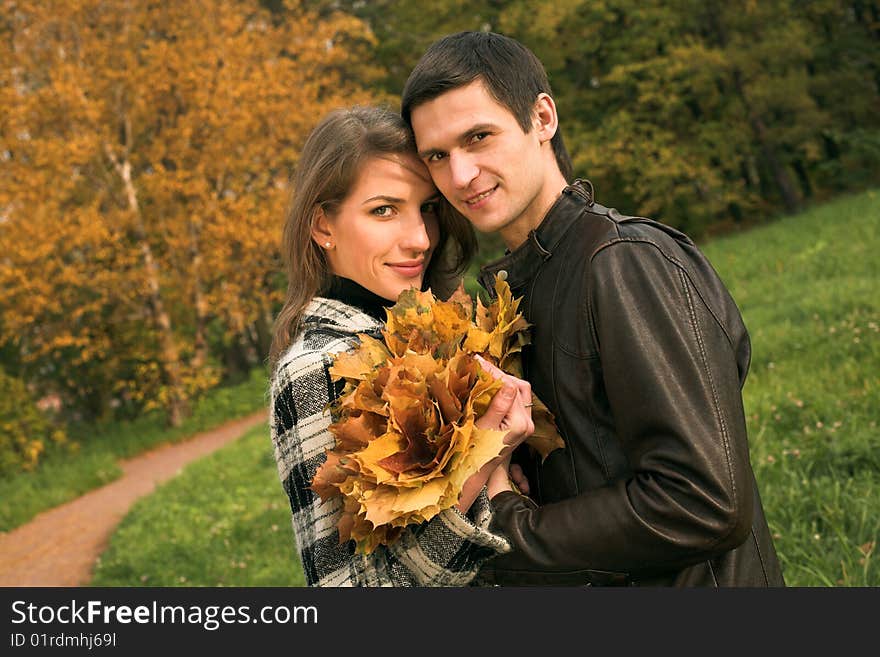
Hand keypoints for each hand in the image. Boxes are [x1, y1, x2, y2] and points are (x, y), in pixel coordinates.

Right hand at [456, 358, 533, 511]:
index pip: (511, 388)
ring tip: (485, 374)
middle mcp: (527, 423)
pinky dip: (504, 391)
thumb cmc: (477, 452)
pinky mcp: (520, 425)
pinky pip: (516, 400)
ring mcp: (525, 424)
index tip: (479, 363)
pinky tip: (490, 387)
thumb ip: (498, 404)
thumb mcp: (484, 427)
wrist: (477, 471)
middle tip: (481, 366)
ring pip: (519, 392)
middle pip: (519, 387)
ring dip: (503, 381)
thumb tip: (506, 383)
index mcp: (520, 424)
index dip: (495, 373)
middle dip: (500, 375)